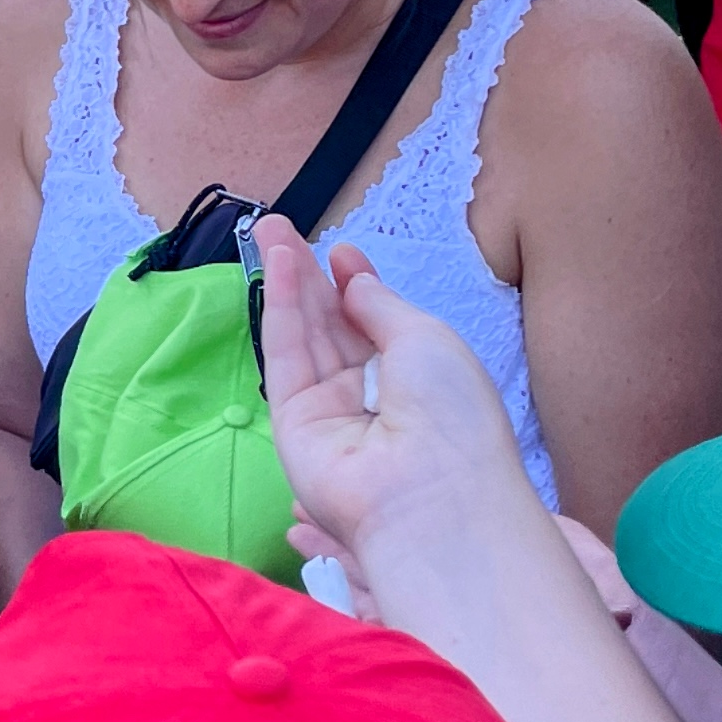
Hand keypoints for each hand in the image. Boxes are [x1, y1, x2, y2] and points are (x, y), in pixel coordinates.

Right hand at [253, 221, 536, 585]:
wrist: (432, 495)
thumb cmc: (453, 415)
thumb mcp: (429, 340)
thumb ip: (381, 307)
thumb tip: (355, 280)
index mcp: (416, 379)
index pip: (375, 325)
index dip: (357, 285)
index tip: (344, 252)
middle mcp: (371, 395)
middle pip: (331, 326)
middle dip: (311, 276)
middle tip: (279, 226)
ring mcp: (329, 410)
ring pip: (303, 335)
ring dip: (287, 281)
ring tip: (268, 230)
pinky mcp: (292, 424)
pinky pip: (286, 358)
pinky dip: (281, 309)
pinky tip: (279, 266)